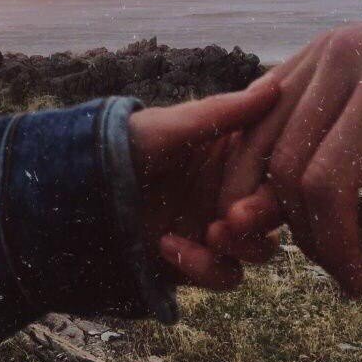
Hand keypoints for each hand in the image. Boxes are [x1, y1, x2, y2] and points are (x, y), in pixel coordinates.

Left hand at [129, 79, 278, 290]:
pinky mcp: (197, 258)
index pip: (277, 170)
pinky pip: (224, 275)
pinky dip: (204, 268)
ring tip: (210, 235)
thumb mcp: (172, 125)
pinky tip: (168, 246)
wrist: (82, 185)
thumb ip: (223, 112)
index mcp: (233, 153)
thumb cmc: (126, 142)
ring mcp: (215, 226)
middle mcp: (230, 190)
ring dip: (242, 247)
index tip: (265, 184)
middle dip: (260, 219)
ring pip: (259, 250)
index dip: (279, 181)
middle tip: (234, 219)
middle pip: (275, 214)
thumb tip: (275, 86)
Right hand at [211, 2, 361, 294]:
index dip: (333, 243)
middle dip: (299, 228)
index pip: (328, 181)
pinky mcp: (305, 55)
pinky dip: (258, 158)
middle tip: (331, 264)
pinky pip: (261, 114)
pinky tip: (277, 192)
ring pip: (257, 139)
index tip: (356, 283)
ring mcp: (315, 52)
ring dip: (263, 197)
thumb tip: (355, 242)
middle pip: (283, 164)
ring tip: (299, 235)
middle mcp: (337, 60)